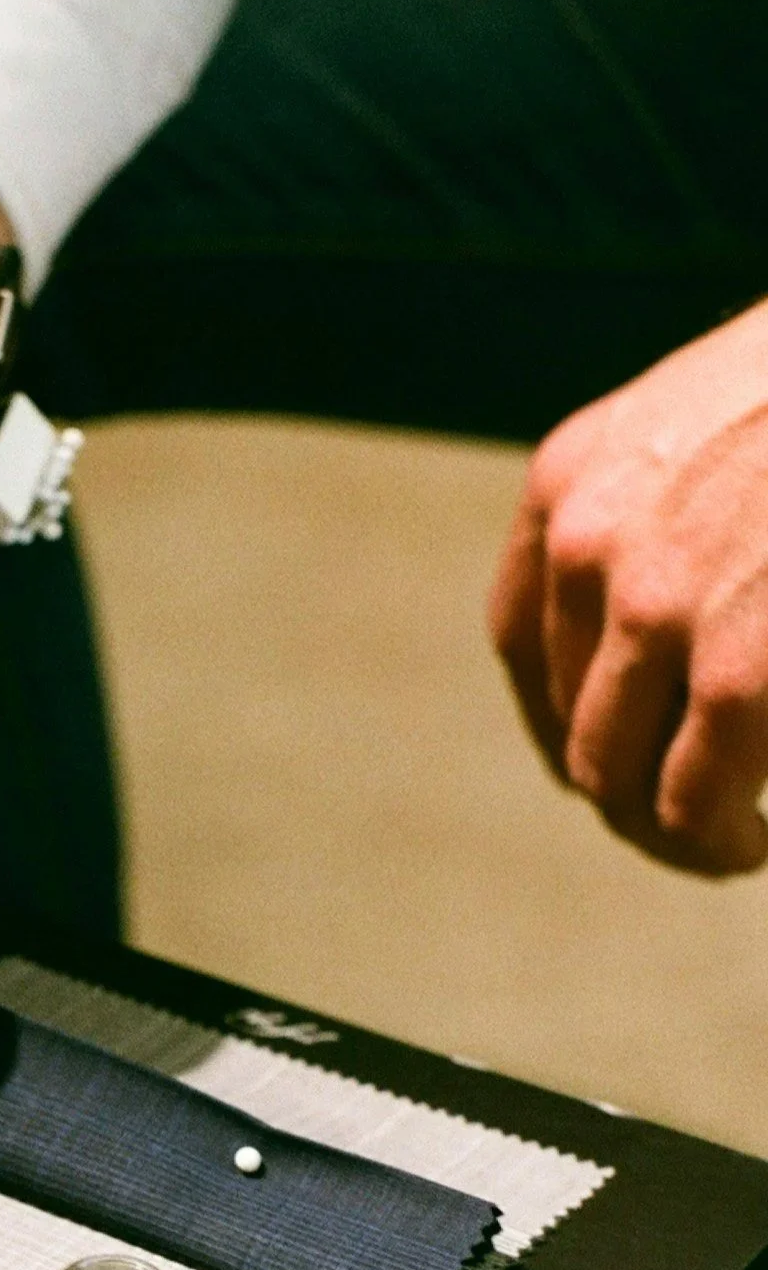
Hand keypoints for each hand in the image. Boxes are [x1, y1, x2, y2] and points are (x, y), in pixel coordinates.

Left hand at [490, 298, 767, 875]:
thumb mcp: (723, 420)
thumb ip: (675, 506)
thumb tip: (657, 635)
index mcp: (574, 479)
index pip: (525, 639)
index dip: (563, 714)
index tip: (605, 755)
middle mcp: (591, 544)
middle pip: (573, 717)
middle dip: (624, 782)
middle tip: (686, 819)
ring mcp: (657, 608)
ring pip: (616, 775)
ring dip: (665, 827)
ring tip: (721, 845)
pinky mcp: (738, 675)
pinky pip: (692, 803)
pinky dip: (712, 843)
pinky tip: (747, 849)